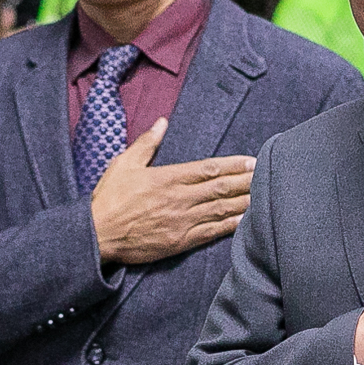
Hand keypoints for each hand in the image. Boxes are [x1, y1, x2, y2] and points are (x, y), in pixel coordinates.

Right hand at [89, 121, 253, 263]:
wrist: (97, 235)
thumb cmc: (108, 199)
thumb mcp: (123, 164)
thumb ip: (146, 143)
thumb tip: (162, 123)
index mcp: (167, 178)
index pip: (208, 169)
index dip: (233, 165)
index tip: (251, 161)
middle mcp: (179, 199)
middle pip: (220, 188)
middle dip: (245, 181)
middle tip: (266, 175)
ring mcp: (181, 222)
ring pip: (220, 210)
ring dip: (243, 202)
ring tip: (264, 195)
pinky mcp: (179, 241)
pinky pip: (211, 232)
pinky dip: (229, 226)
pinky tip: (244, 221)